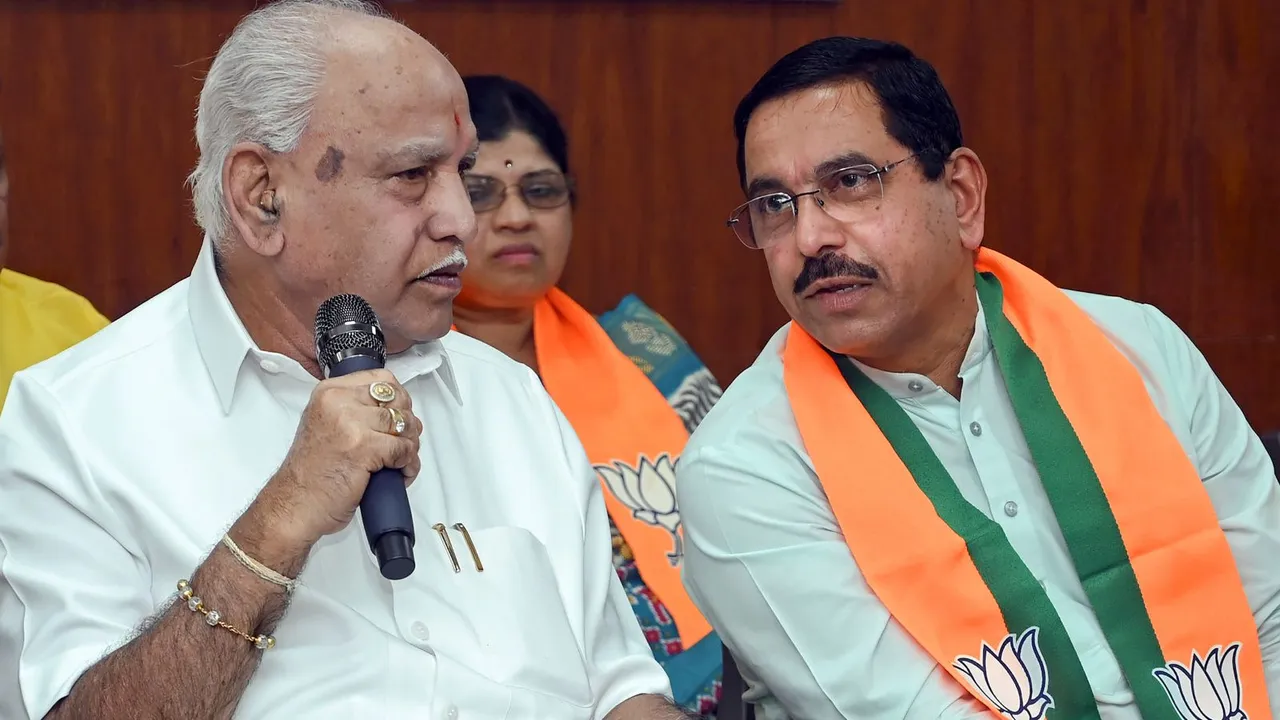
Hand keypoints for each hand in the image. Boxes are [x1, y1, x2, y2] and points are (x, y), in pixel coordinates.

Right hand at [241, 369, 422, 564]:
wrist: (294, 506)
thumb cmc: (311, 474)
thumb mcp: (325, 425)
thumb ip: (353, 410)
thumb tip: (393, 410)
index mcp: (329, 392)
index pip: (382, 379)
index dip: (399, 399)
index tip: (398, 416)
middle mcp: (338, 401)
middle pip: (398, 400)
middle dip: (408, 423)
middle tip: (403, 442)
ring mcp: (350, 423)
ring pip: (405, 424)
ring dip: (411, 445)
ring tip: (402, 461)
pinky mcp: (363, 447)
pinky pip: (404, 449)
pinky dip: (409, 464)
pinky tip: (400, 473)